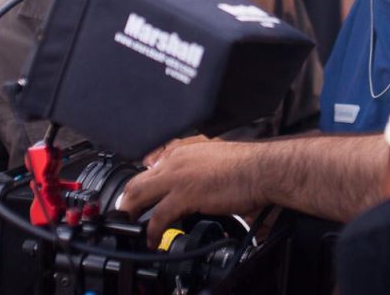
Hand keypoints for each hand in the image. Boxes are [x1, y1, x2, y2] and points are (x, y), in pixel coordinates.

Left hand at [119, 140, 265, 247]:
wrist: (262, 169)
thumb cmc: (248, 165)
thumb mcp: (217, 156)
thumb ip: (200, 164)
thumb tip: (195, 181)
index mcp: (184, 149)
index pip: (151, 165)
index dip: (143, 183)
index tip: (140, 196)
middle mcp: (176, 160)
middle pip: (138, 180)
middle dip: (128, 200)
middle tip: (127, 215)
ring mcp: (178, 176)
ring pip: (139, 196)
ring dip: (131, 214)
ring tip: (131, 228)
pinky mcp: (184, 194)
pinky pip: (158, 217)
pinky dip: (152, 231)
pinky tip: (153, 239)